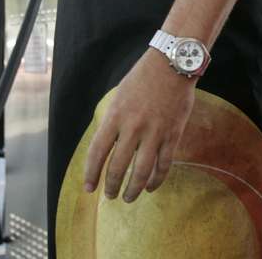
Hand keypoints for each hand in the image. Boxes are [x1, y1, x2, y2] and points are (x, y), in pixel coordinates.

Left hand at [84, 48, 194, 201]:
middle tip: (110, 195)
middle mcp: (133, 126)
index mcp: (115, 115)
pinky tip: (151, 186)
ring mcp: (154, 132)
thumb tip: (107, 146)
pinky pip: (163, 164)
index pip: (97, 152)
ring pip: (141, 171)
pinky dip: (156, 179)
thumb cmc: (143, 77)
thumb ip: (114, 121)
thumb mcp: (120, 96)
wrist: (172, 64)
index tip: (89, 188)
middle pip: (117, 167)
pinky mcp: (173, 134)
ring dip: (133, 189)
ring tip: (128, 198)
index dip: (91, 173)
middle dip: (111, 186)